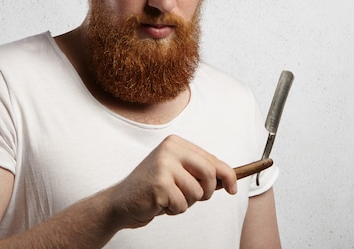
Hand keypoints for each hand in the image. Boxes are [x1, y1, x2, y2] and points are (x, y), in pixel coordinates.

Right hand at [108, 135, 236, 228]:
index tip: (233, 188)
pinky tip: (160, 204)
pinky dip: (174, 210)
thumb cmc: (153, 189)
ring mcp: (163, 165)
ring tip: (168, 199)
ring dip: (186, 203)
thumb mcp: (177, 173)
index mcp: (175, 143)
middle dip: (206, 192)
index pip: (211, 159)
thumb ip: (198, 172)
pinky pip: (183, 205)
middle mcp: (169, 149)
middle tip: (192, 198)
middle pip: (209, 173)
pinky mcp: (159, 184)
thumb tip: (229, 178)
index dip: (227, 175)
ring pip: (197, 192)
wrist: (120, 202)